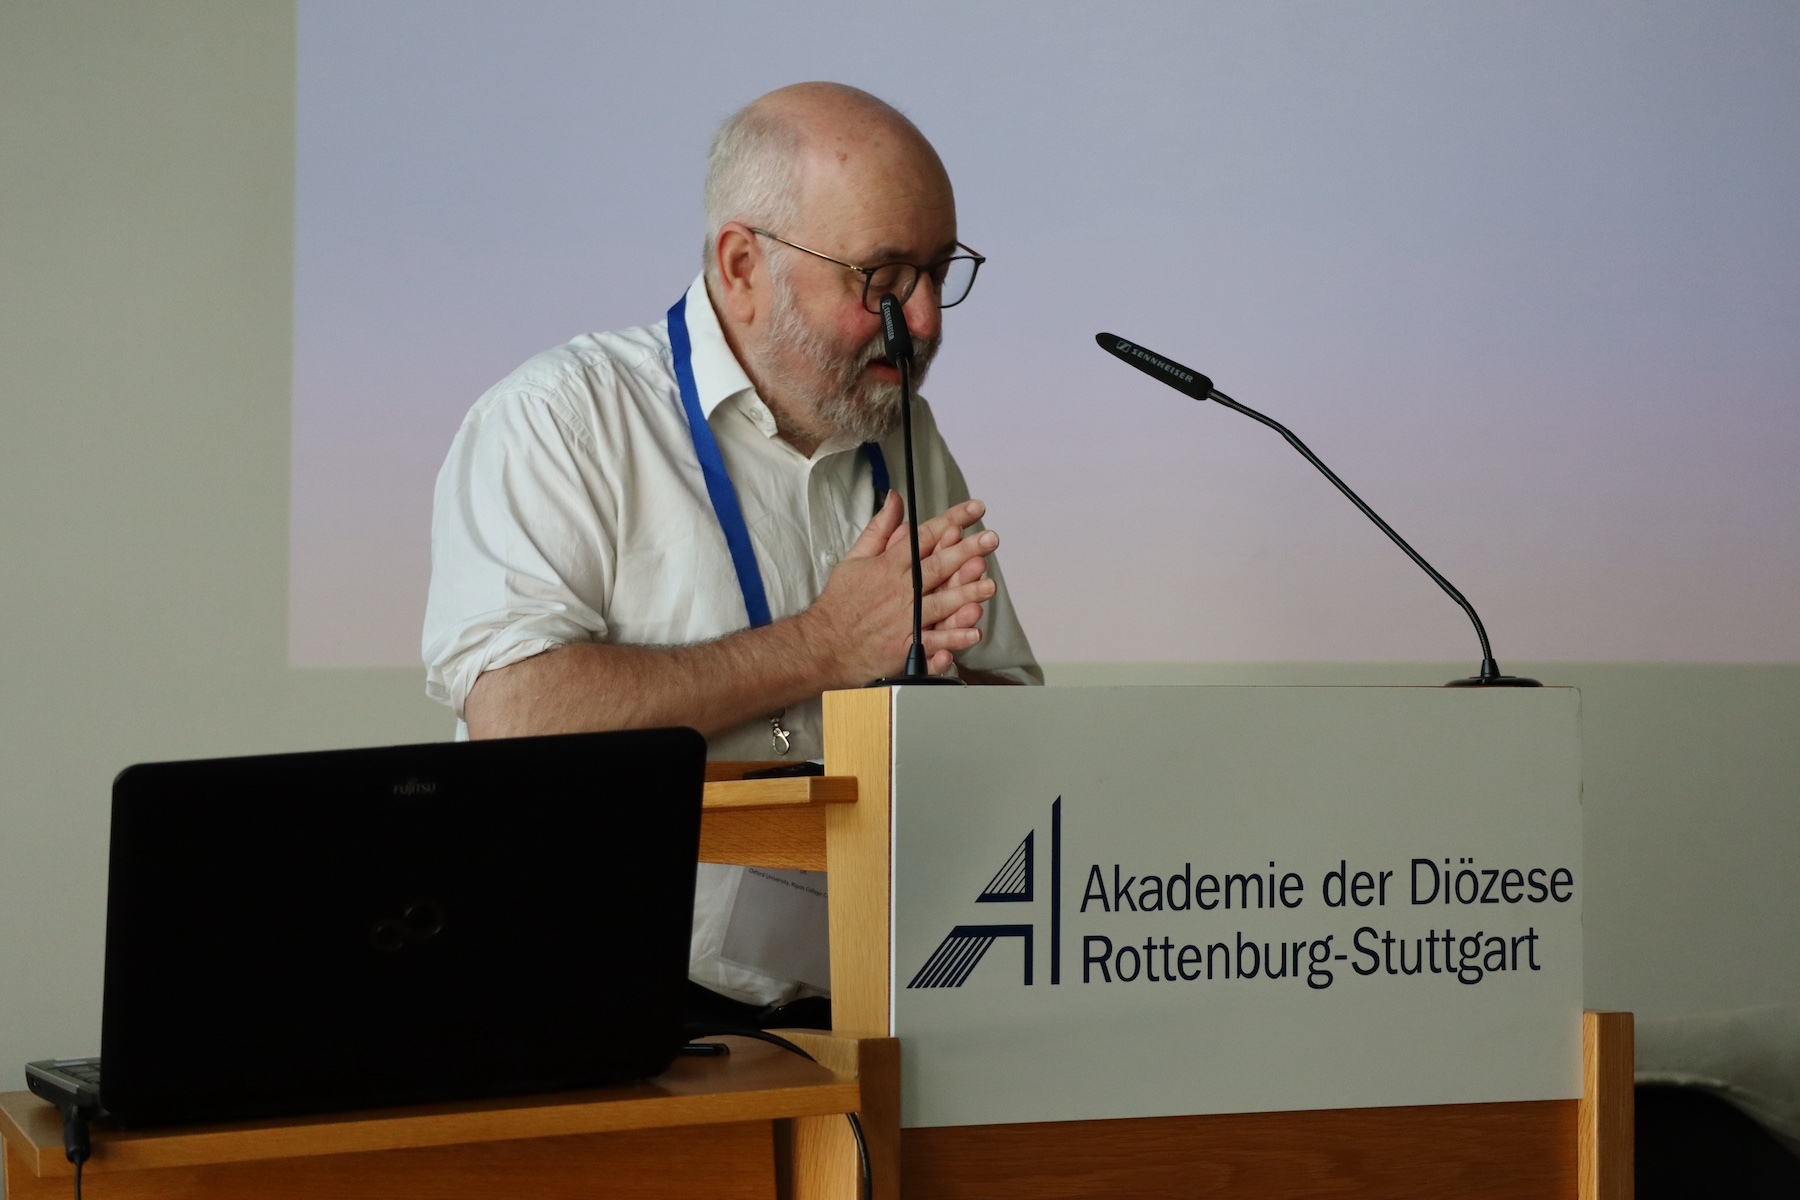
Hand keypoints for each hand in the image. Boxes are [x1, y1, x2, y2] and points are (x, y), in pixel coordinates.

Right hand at [802, 493, 998, 686]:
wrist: (823, 644)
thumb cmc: (840, 602)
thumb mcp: (855, 559)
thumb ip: (880, 529)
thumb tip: (895, 499)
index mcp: (888, 566)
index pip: (925, 537)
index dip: (952, 521)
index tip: (974, 510)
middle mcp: (899, 591)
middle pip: (937, 567)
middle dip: (966, 551)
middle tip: (990, 540)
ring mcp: (904, 620)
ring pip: (940, 604)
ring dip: (966, 594)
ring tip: (989, 585)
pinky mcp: (905, 647)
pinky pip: (933, 642)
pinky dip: (953, 639)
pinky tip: (973, 632)